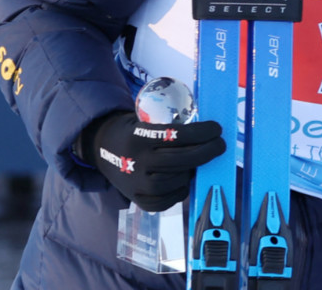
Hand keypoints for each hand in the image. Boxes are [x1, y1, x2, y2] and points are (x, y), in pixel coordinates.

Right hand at [79, 110, 225, 211]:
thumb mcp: (146, 120)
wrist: (101, 147)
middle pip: (180, 160)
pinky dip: (178, 193)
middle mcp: (136, 161)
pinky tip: (184, 181)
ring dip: (192, 172)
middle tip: (220, 145)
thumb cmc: (134, 130)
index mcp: (138, 137)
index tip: (217, 129)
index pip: (177, 135)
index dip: (202, 132)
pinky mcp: (134, 198)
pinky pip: (163, 202)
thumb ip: (171, 128)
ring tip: (199, 163)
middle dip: (207, 152)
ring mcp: (133, 182)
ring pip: (173, 182)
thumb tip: (208, 134)